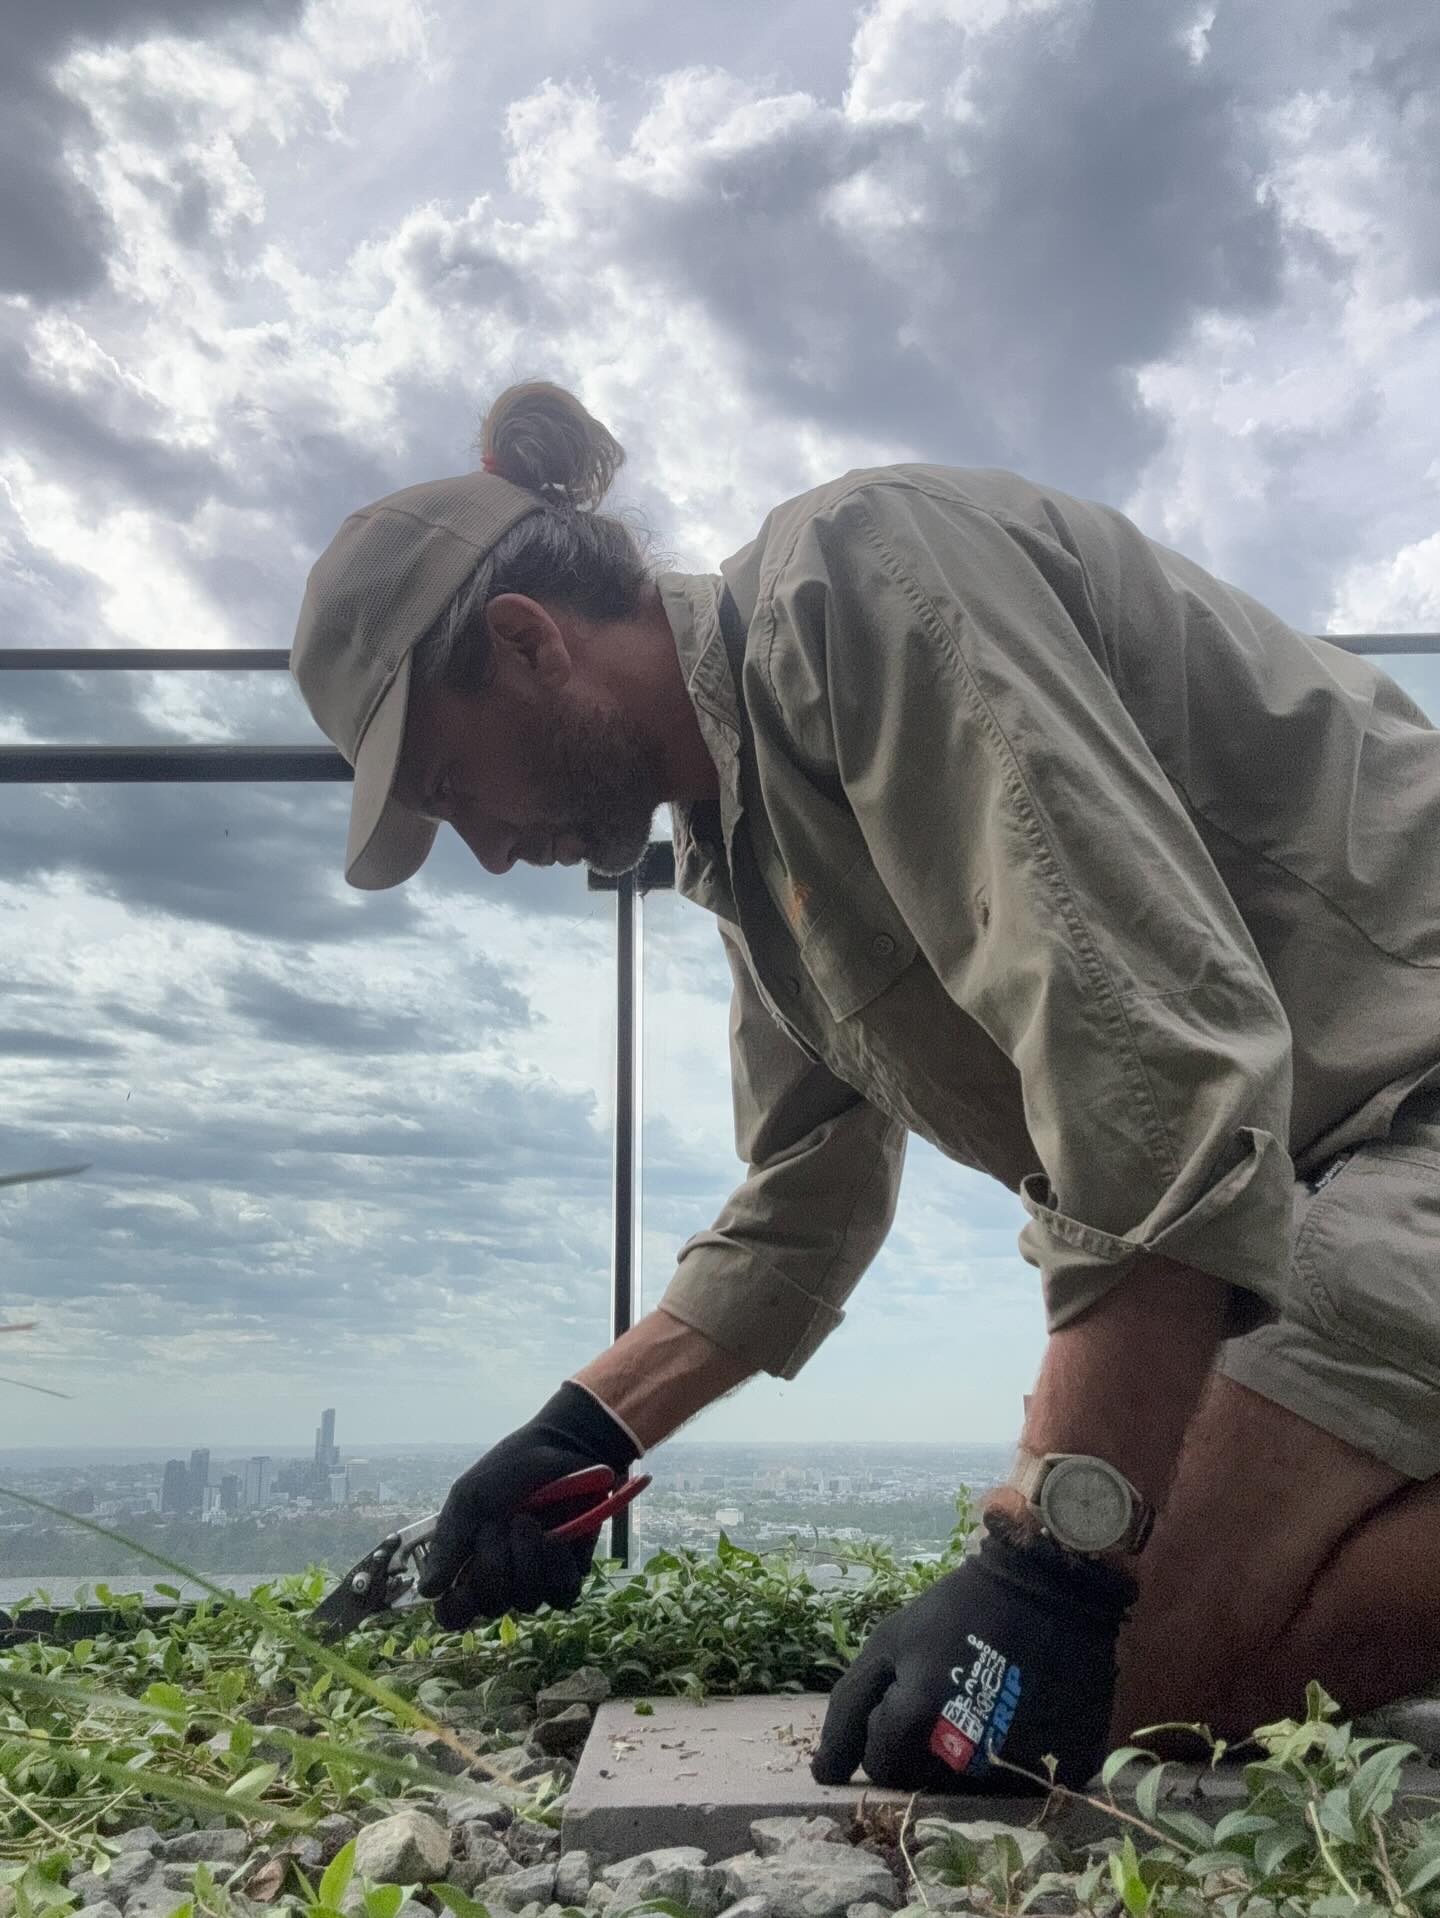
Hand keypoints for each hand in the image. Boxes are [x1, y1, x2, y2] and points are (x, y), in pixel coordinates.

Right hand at [416, 1382, 638, 1628]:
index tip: (463, 1581)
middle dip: (494, 1564)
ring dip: (526, 1558)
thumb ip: (448, 1543)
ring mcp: (536, 1578)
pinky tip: (555, 1537)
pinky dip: (556, 1565)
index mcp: (470, 1565)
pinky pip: (562, 1594)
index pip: (454, 1613)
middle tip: (499, 1524)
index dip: (457, 1607)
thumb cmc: (507, 1473)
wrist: (556, 1449)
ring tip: (527, 1521)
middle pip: (491, 1607)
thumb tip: (427, 1590)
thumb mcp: (469, 1499)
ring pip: (527, 1601)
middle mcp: (502, 1579)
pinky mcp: (569, 1572)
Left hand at [811, 1517, 1135, 1792]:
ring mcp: (1021, 1768)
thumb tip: (822, 1776)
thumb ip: (848, 1710)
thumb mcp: (890, 1644)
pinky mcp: (1063, 1769)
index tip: (911, 1691)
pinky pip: (1021, 1784)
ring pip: (970, 1789)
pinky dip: (1013, 1756)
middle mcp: (969, 1755)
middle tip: (947, 1696)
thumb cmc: (957, 1612)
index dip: (888, 1727)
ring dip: (965, 1756)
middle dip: (922, 1746)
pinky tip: (1020, 1712)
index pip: (881, 1765)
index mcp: (919, 1718)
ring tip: (983, 1701)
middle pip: (924, 1783)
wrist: (1048, 1587)